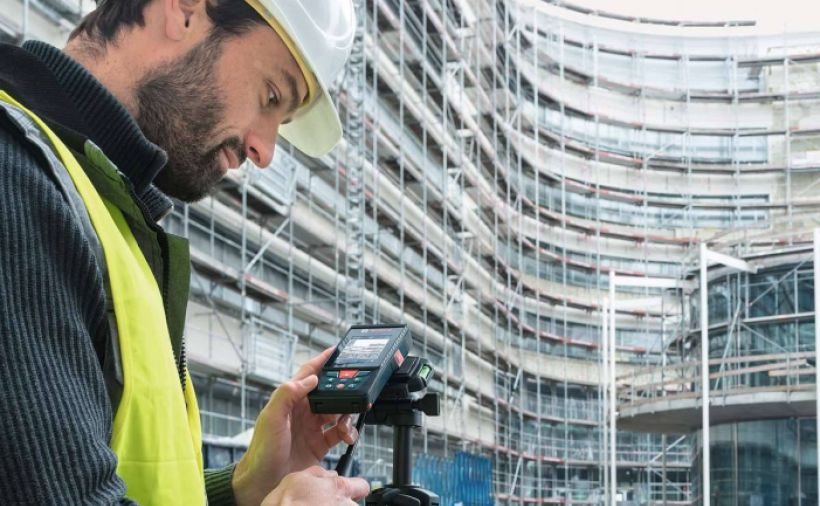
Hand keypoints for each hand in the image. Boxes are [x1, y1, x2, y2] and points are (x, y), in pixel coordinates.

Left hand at [232, 348, 360, 505]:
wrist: (264, 482)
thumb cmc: (261, 451)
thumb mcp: (271, 418)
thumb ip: (288, 393)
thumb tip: (311, 378)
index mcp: (290, 400)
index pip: (309, 373)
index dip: (322, 361)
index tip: (336, 351)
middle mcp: (302, 411)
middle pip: (329, 393)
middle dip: (343, 391)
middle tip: (355, 391)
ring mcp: (312, 428)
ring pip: (337, 412)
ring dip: (348, 415)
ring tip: (347, 422)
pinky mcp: (319, 444)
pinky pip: (340, 433)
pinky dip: (348, 433)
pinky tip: (347, 437)